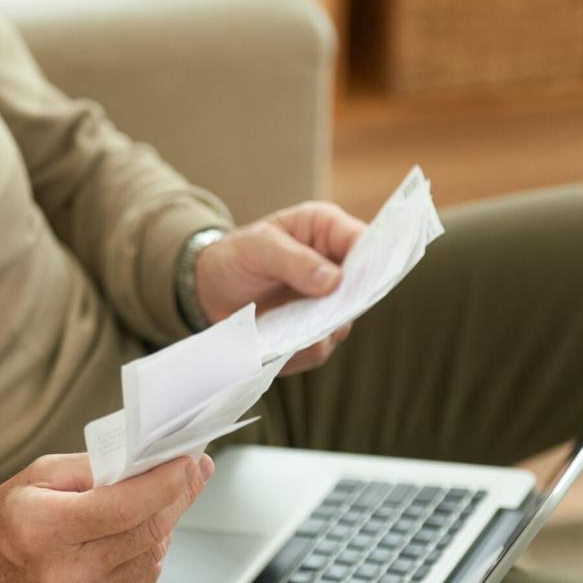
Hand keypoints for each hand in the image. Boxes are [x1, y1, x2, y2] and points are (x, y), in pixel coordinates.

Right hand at [0, 453, 213, 582]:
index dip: (165, 482)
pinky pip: (145, 576)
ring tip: (162, 494)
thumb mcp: (36, 477)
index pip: (124, 507)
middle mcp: (65, 574)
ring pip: (153, 553)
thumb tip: (146, 458)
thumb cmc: (1, 525)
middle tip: (191, 468)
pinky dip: (150, 548)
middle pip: (147, 530)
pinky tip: (137, 530)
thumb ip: (93, 466)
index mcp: (43, 530)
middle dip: (177, 495)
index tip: (188, 460)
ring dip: (165, 520)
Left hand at [196, 201, 366, 374]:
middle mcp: (335, 268)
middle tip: (321, 315)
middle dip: (344, 305)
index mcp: (327, 231)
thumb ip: (293, 259)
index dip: (372, 261)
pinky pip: (318, 349)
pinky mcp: (313, 333)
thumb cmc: (236, 254)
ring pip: (342, 324)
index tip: (360, 282)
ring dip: (319, 332)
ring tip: (289, 331)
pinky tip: (279, 346)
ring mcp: (327, 304)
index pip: (364, 241)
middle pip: (362, 290)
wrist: (210, 288)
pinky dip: (299, 351)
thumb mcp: (257, 246)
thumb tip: (333, 281)